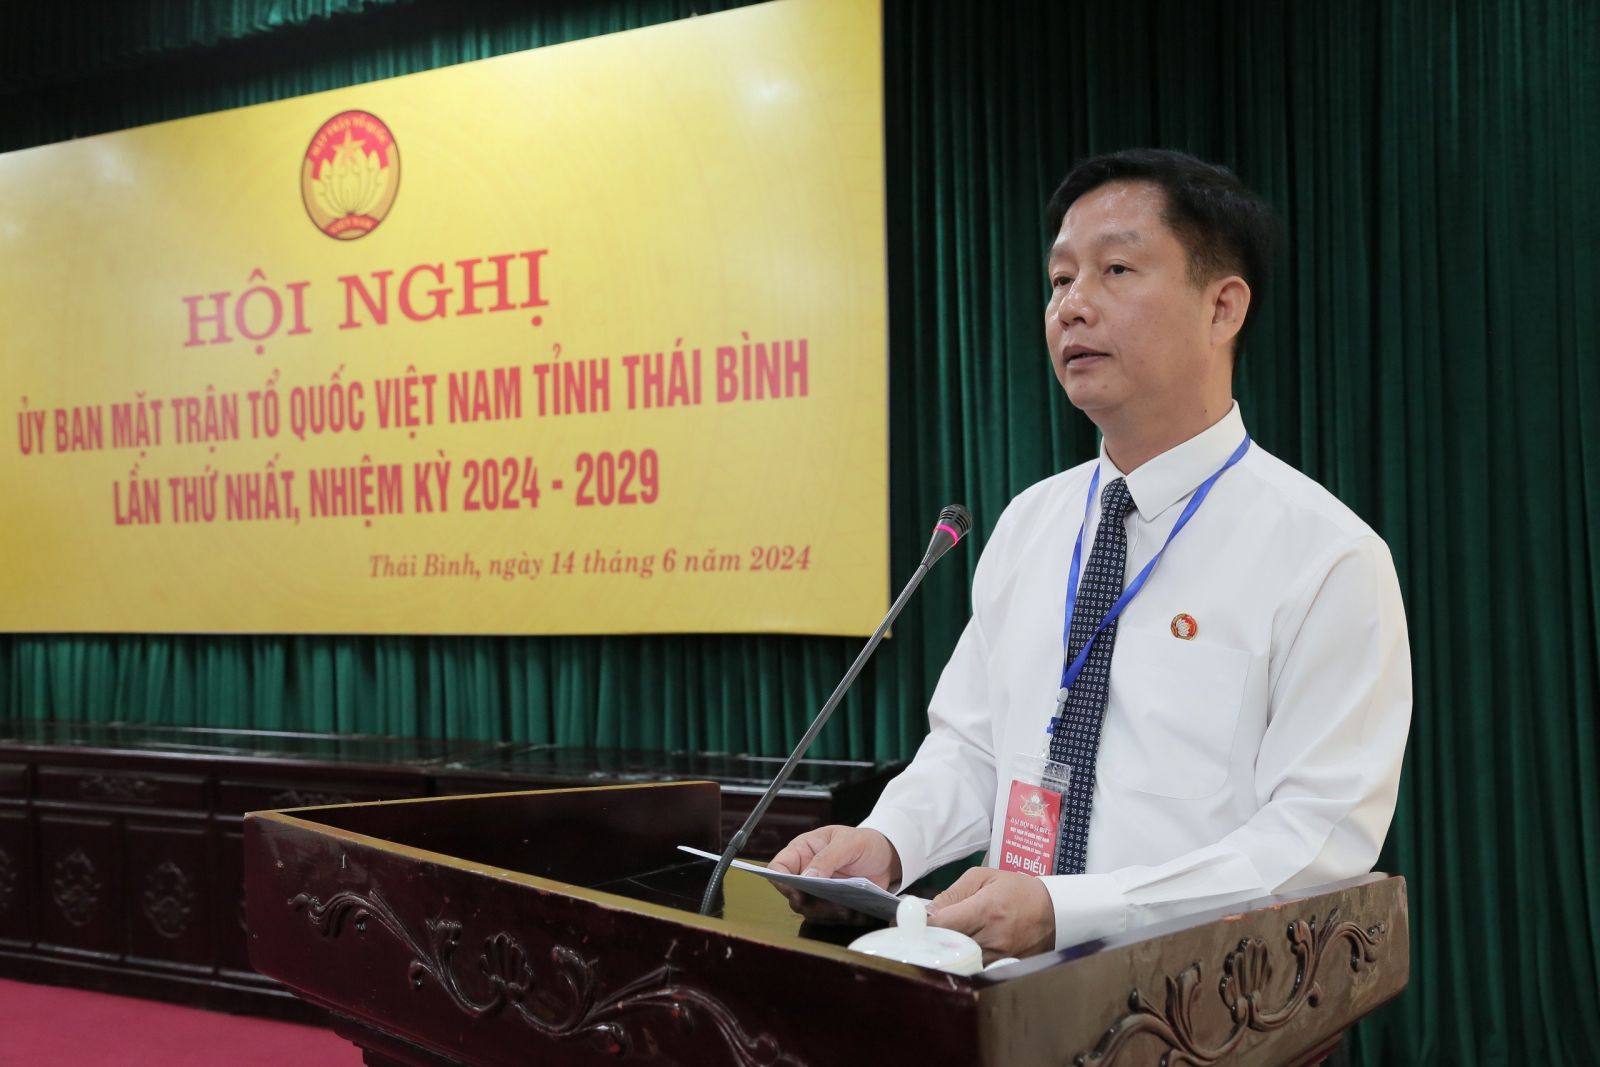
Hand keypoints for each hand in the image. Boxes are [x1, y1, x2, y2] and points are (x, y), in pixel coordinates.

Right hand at [768, 825, 902, 922]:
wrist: (887, 856)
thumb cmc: (865, 841)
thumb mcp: (848, 843)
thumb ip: (827, 857)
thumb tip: (807, 877)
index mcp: (803, 851)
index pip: (778, 868)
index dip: (782, 883)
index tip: (798, 893)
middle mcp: (806, 872)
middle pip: (794, 896)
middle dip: (813, 904)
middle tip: (834, 905)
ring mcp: (818, 891)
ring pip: (810, 911)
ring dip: (829, 915)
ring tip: (849, 910)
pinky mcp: (832, 904)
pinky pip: (830, 918)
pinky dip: (843, 919)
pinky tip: (858, 914)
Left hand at [927, 868, 1054, 959]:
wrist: (1053, 911)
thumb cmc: (1016, 889)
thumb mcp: (982, 877)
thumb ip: (952, 894)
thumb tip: (927, 912)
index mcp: (985, 910)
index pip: (942, 924)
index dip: (921, 925)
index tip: (909, 924)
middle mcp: (992, 937)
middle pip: (947, 945)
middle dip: (930, 939)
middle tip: (917, 935)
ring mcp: (999, 956)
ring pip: (960, 960)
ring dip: (945, 952)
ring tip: (937, 942)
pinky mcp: (1004, 966)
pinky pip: (975, 967)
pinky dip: (963, 960)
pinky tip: (957, 952)